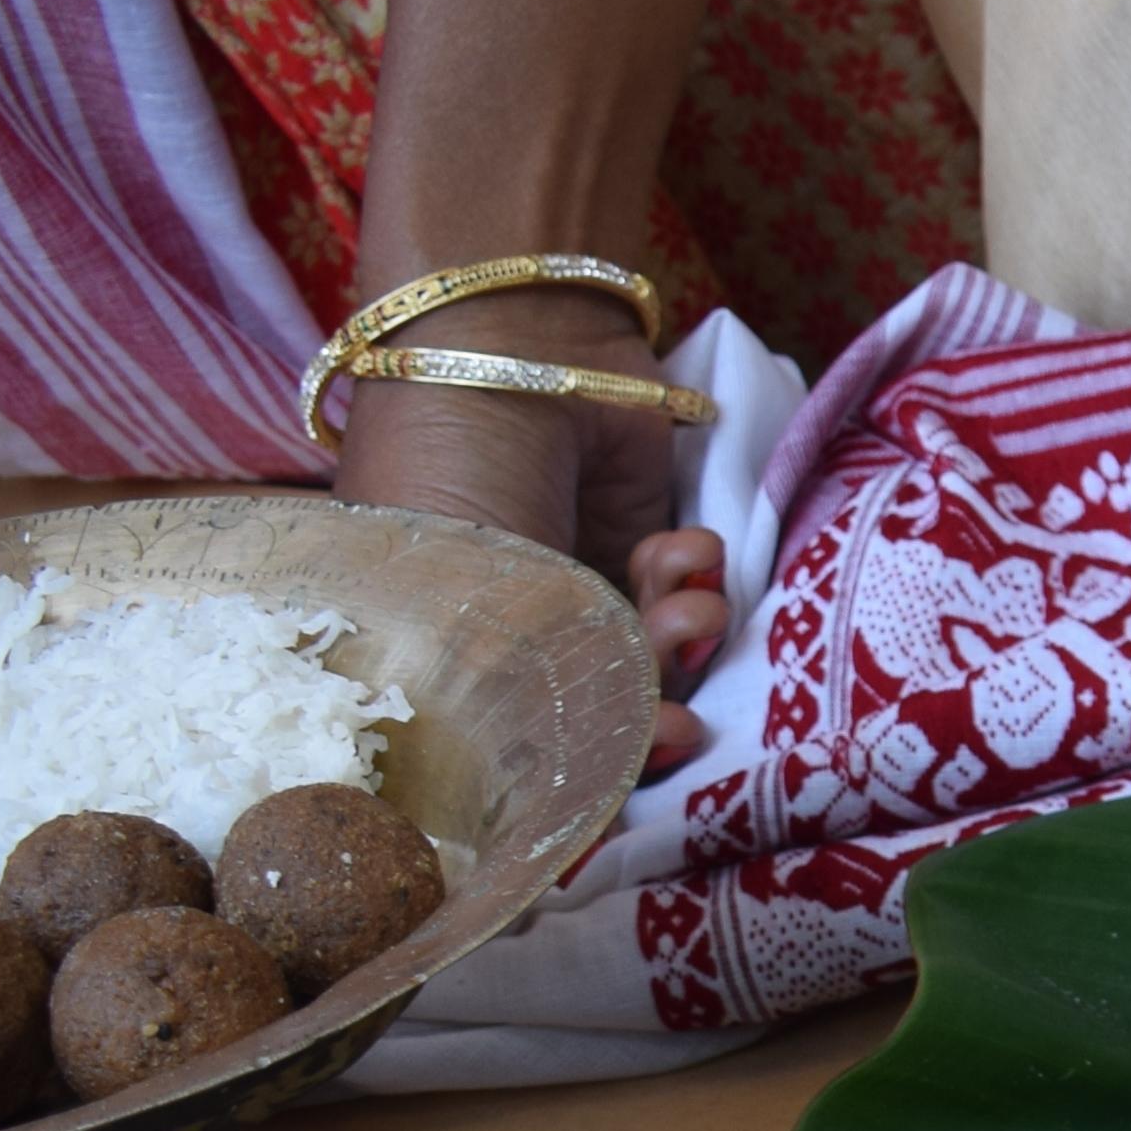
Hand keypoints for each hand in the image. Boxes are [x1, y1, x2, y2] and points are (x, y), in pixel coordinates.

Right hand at [326, 290, 733, 774]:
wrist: (514, 342)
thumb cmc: (451, 473)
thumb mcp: (458, 601)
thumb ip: (515, 700)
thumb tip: (585, 779)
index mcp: (433, 650)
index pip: (508, 750)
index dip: (571, 781)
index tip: (617, 789)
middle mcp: (503, 625)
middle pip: (594, 711)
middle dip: (647, 720)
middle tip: (682, 726)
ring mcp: (572, 581)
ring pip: (650, 655)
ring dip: (682, 643)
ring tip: (692, 609)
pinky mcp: (633, 537)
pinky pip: (681, 591)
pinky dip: (697, 580)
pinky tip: (690, 552)